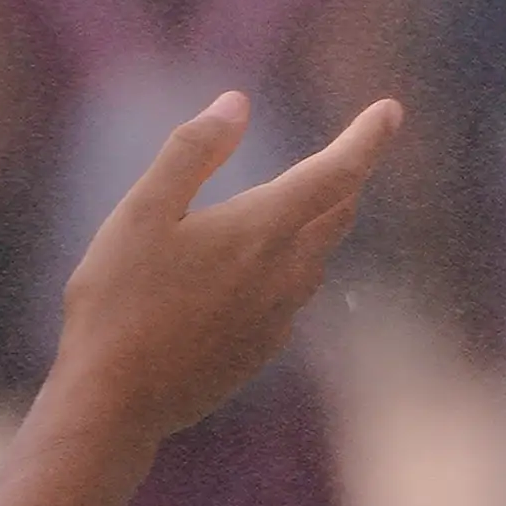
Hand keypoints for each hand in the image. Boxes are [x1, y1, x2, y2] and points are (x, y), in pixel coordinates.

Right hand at [50, 91, 401, 445]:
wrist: (114, 402)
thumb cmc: (118, 301)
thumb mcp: (140, 212)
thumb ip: (191, 152)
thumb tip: (235, 103)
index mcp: (260, 231)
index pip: (336, 173)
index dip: (367, 138)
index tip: (391, 109)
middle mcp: (284, 275)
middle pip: (336, 215)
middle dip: (346, 176)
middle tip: (353, 148)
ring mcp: (277, 319)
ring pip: (315, 257)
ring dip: (318, 222)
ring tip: (306, 200)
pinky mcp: (261, 350)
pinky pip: (290, 295)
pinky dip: (288, 266)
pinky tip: (257, 269)